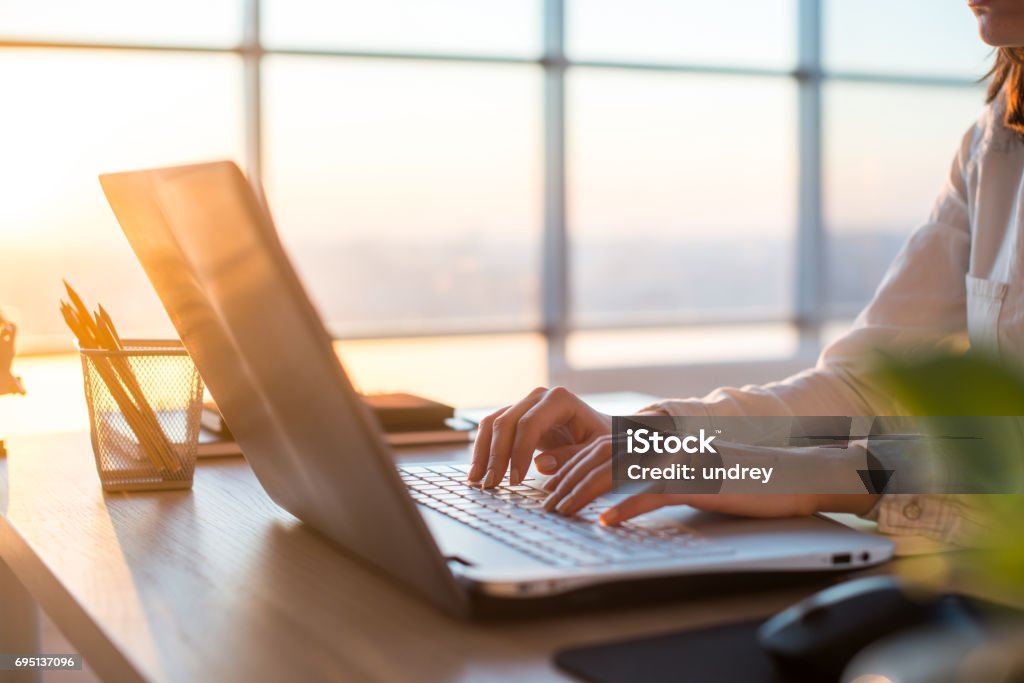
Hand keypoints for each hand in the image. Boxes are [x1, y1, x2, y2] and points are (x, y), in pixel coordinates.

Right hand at [468, 386, 611, 486]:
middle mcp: (538, 397)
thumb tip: (540, 464)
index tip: (516, 481)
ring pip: (492, 424)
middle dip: (496, 456)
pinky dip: (482, 450)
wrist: (601, 431)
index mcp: (560, 400)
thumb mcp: (596, 451)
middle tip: (492, 485)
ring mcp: (524, 405)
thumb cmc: (602, 441)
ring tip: (477, 481)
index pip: (529, 424)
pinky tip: (477, 472)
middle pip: (506, 422)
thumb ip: (572, 457)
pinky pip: (491, 429)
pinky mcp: (515, 417)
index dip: (519, 452)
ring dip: (482, 453)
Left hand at [541, 438, 879, 522]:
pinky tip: (606, 522)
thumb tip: (623, 491)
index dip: (573, 462)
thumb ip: (660, 475)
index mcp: (662, 441)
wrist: (793, 476)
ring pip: (619, 471)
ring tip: (561, 511)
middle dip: (568, 479)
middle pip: (602, 455)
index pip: (605, 445)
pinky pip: (654, 493)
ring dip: (585, 492)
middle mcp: (667, 444)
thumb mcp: (694, 473)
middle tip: (546, 503)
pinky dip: (626, 508)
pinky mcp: (699, 479)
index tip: (548, 482)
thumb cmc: (745, 479)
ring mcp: (681, 458)